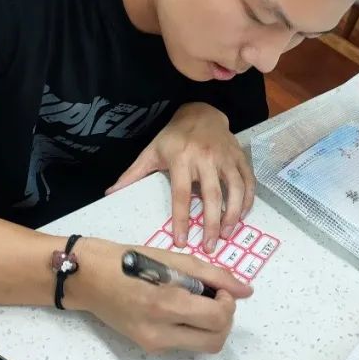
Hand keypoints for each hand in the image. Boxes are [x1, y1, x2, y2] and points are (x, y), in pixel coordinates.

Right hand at [63, 237, 252, 353]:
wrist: (87, 278)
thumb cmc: (127, 259)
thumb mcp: (172, 258)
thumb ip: (212, 275)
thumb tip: (246, 290)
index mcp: (165, 304)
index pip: (218, 318)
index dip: (227, 302)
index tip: (217, 287)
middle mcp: (160, 332)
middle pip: (215, 341)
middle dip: (224, 318)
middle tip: (212, 296)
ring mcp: (153, 344)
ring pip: (204, 346)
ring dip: (211, 326)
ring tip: (195, 301)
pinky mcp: (149, 347)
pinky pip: (185, 343)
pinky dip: (193, 327)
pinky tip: (179, 307)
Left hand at [106, 103, 254, 252]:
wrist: (201, 112)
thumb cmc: (174, 137)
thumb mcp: (151, 152)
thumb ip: (133, 174)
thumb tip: (110, 192)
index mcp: (181, 158)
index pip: (181, 194)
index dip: (182, 219)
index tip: (182, 241)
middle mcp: (206, 158)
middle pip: (211, 195)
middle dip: (212, 224)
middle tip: (210, 247)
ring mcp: (225, 157)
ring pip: (235, 189)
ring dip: (234, 214)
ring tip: (227, 235)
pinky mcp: (239, 157)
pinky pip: (248, 181)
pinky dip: (248, 200)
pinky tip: (243, 216)